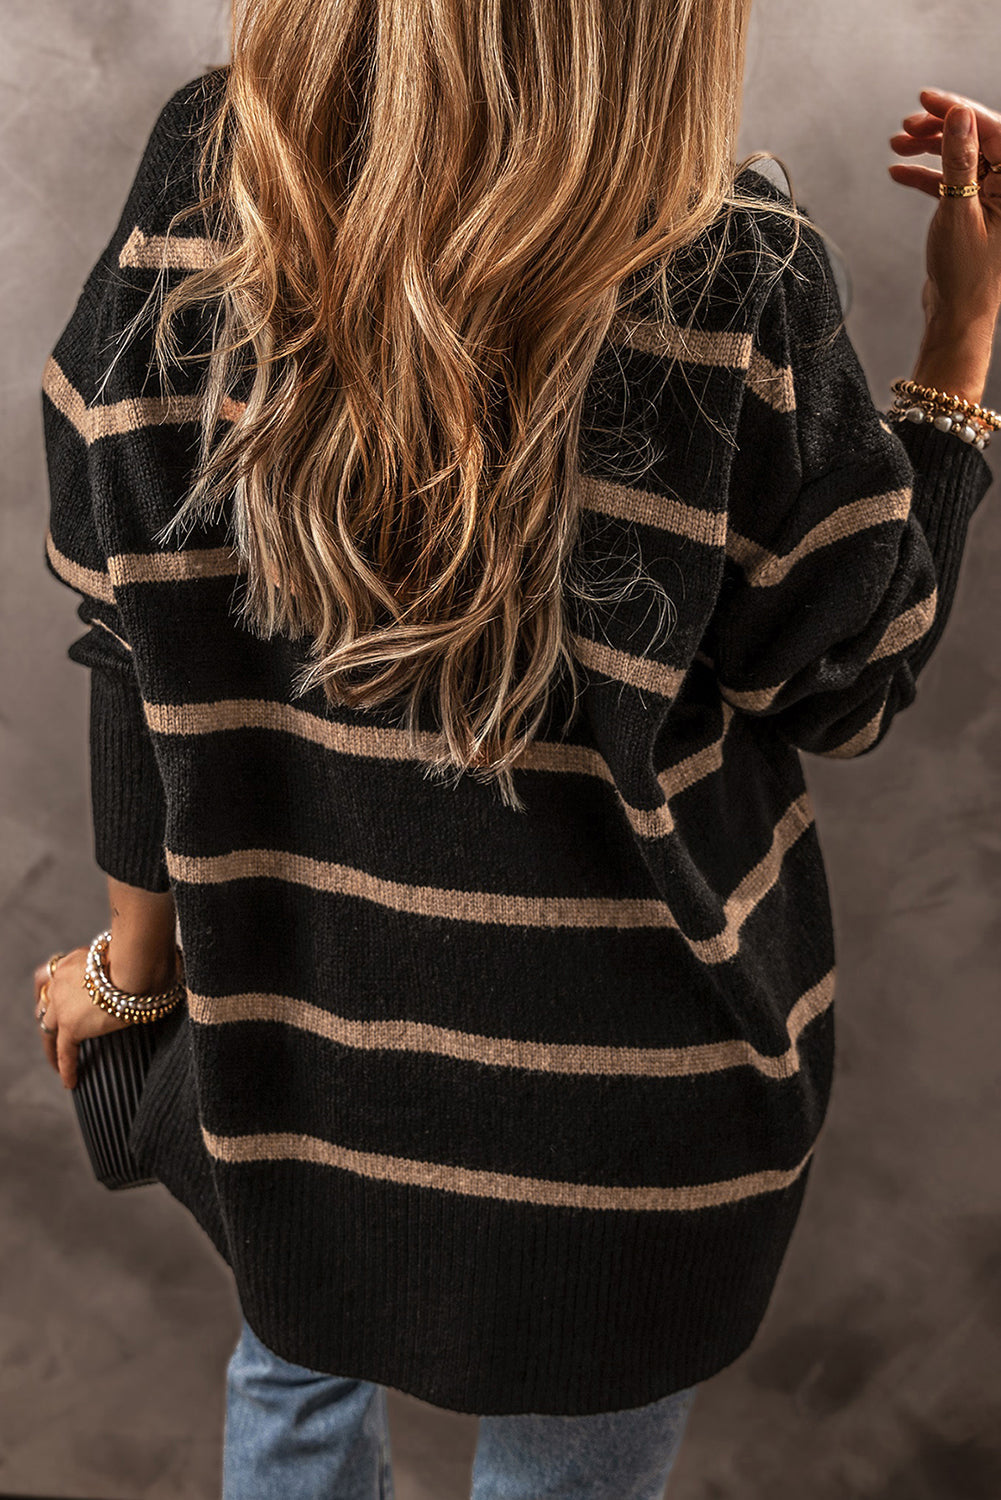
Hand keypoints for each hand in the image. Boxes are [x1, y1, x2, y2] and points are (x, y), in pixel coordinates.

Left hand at [33, 946, 140, 1090]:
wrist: (134, 964)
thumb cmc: (141, 956)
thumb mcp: (124, 958)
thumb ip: (124, 966)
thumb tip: (155, 969)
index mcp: (73, 962)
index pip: (53, 975)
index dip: (51, 988)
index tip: (53, 997)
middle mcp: (61, 980)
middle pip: (44, 1002)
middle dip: (47, 1015)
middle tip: (52, 1029)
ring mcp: (62, 1004)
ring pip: (47, 1027)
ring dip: (50, 1043)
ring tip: (55, 1059)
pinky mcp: (71, 1026)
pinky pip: (65, 1051)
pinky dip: (67, 1067)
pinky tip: (70, 1081)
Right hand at [888, 87, 1000, 328]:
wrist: (958, 318)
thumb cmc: (965, 276)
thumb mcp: (959, 213)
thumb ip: (960, 163)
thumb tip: (959, 117)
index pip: (992, 131)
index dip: (958, 111)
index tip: (926, 99)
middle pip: (976, 140)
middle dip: (940, 128)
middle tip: (907, 124)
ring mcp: (991, 198)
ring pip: (961, 158)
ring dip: (928, 149)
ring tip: (897, 144)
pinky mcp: (973, 211)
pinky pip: (950, 182)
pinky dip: (925, 175)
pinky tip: (898, 172)